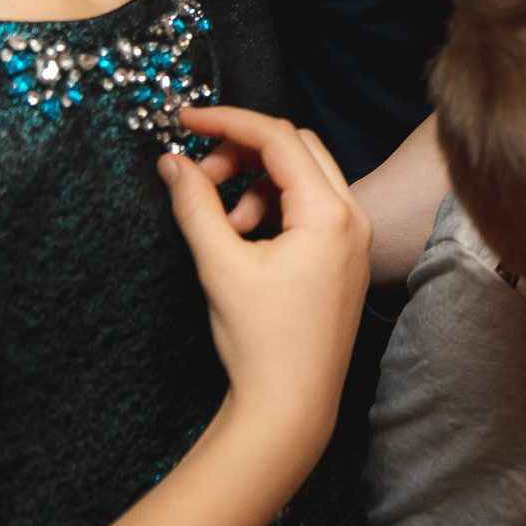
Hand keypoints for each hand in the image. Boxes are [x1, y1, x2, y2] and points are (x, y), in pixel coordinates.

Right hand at [161, 106, 370, 466]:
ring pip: (302, 178)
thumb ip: (194, 205)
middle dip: (241, 154)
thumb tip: (171, 161)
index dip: (228, 121)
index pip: (279, 139)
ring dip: (254, 185)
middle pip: (296, 149)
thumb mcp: (219, 265)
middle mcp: (353, 217)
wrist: (291, 405)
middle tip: (199, 177)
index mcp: (331, 214)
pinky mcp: (345, 256)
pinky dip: (272, 210)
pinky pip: (309, 208)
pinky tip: (244, 243)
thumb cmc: (260, 341)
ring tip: (223, 229)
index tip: (184, 120)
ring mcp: (354, 237)